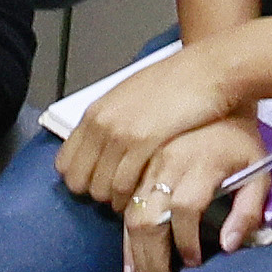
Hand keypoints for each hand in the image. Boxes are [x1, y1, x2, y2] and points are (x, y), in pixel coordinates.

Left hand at [54, 48, 232, 210]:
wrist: (207, 70)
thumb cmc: (176, 83)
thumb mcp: (131, 98)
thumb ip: (113, 121)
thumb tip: (101, 146)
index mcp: (95, 112)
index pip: (65, 163)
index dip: (80, 180)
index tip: (96, 185)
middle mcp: (101, 123)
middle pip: (79, 181)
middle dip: (97, 193)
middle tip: (117, 196)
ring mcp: (120, 133)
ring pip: (101, 188)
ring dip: (116, 200)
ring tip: (134, 201)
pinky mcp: (143, 142)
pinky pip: (124, 184)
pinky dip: (132, 197)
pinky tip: (145, 196)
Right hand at [116, 116, 271, 271]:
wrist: (213, 89)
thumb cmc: (240, 138)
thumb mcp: (259, 170)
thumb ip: (249, 210)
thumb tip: (228, 246)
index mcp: (200, 162)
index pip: (186, 209)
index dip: (188, 241)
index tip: (196, 263)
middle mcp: (167, 163)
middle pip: (149, 219)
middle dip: (153, 262)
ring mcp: (147, 165)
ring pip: (131, 215)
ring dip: (135, 255)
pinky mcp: (135, 168)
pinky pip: (122, 207)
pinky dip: (124, 238)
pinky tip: (129, 264)